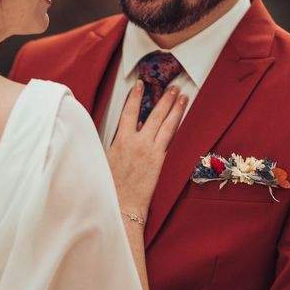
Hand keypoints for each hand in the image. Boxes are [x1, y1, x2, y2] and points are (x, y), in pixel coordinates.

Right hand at [107, 80, 187, 219]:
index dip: (135, 96)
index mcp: (122, 140)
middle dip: (165, 99)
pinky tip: (180, 122)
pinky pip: (171, 141)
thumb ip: (119, 140)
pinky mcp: (161, 162)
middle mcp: (139, 143)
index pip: (130, 111)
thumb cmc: (110, 183)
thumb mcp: (106, 156)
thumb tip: (131, 127)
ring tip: (183, 98)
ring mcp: (152, 152)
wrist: (122, 205)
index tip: (140, 85)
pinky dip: (175, 129)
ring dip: (176, 110)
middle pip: (155, 115)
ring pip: (168, 126)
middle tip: (173, 87)